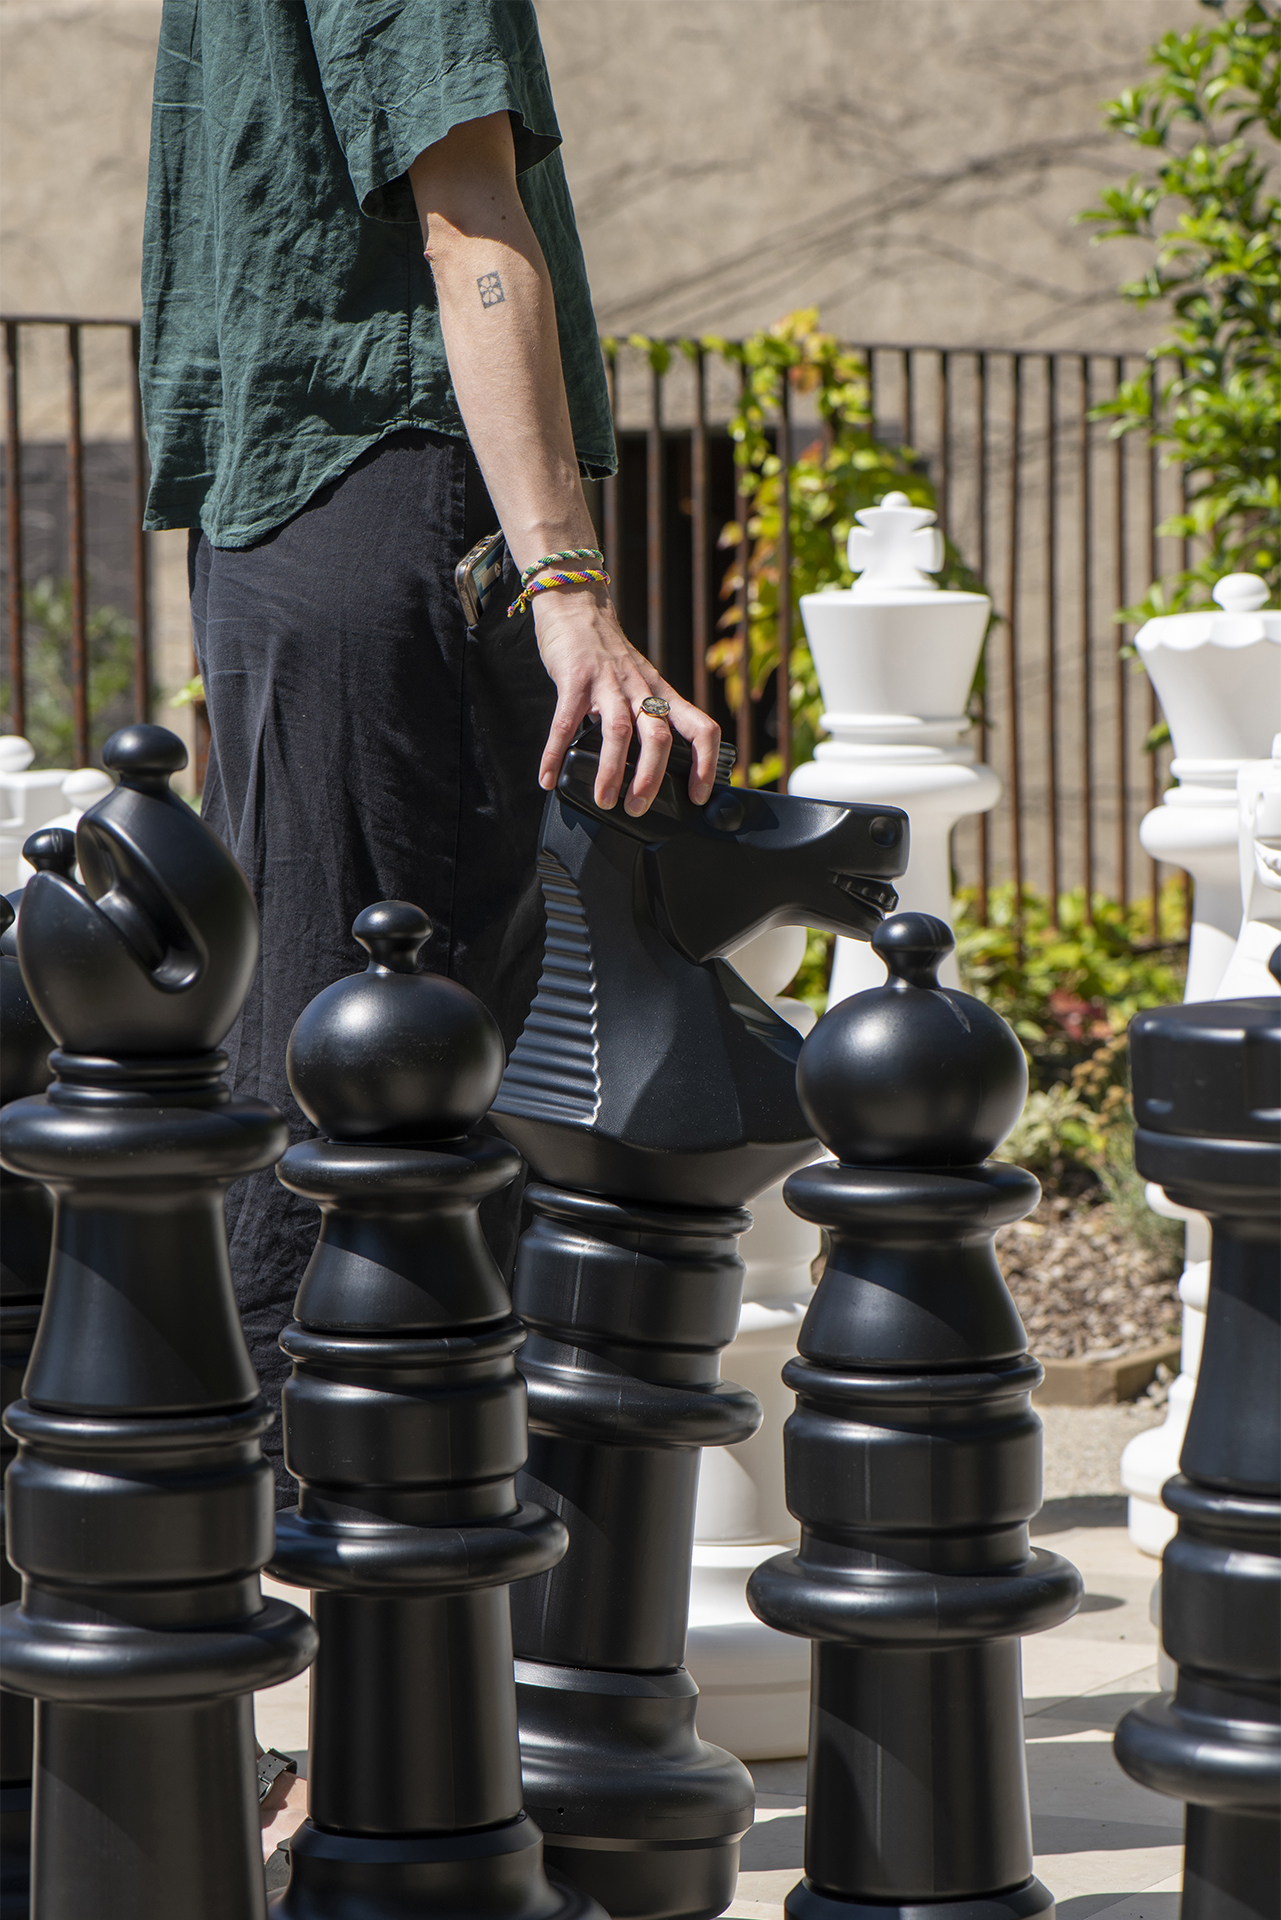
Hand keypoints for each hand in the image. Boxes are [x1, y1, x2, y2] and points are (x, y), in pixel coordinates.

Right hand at [533, 586, 719, 815]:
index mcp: (661, 693)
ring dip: (611, 771)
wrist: (578, 604)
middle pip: (659, 737)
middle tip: (638, 807)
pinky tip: (548, 777)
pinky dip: (555, 754)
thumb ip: (646, 716)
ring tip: (604, 800)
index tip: (698, 795)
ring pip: (619, 732)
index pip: (700, 728)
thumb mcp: (641, 682)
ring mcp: (608, 684)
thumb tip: (648, 765)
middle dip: (651, 778)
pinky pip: (565, 723)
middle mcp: (640, 689)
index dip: (705, 764)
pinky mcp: (574, 679)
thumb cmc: (608, 652)